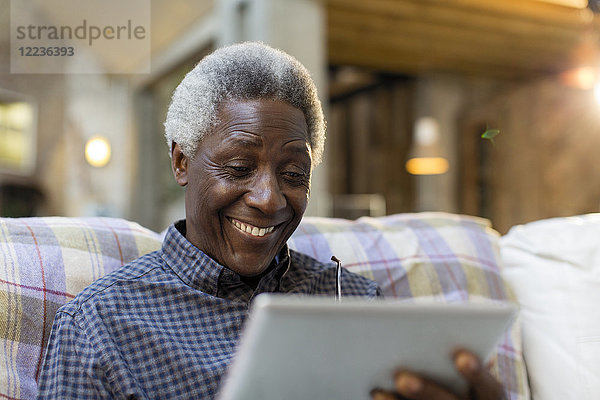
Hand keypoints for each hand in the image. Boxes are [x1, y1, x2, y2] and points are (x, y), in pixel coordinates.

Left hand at [371, 350, 504, 399]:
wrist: (453, 396)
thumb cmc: (458, 376)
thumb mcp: (467, 370)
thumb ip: (456, 355)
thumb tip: (440, 335)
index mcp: (490, 398)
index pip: (491, 387)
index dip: (477, 372)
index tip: (461, 356)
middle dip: (426, 391)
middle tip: (401, 377)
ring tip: (379, 390)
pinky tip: (377, 395)